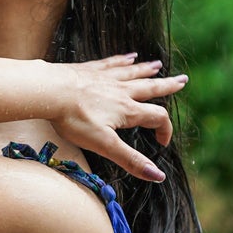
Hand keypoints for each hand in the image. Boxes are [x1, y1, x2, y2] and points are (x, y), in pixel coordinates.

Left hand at [48, 54, 188, 180]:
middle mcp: (121, 91)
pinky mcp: (89, 70)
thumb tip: (158, 176)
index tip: (161, 143)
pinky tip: (128, 56)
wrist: (48, 91)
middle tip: (183, 81)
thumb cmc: (74, 119)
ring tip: (158, 65)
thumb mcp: (105, 146)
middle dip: (167, 86)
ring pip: (133, 73)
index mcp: (127, 110)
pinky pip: (112, 63)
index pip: (157, 117)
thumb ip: (131, 160)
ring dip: (147, 70)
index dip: (164, 130)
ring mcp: (105, 78)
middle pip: (150, 88)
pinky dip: (122, 60)